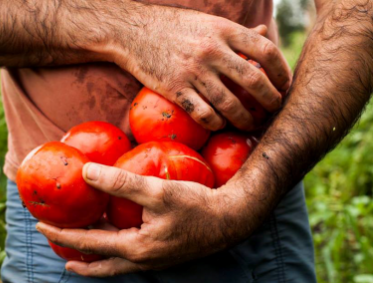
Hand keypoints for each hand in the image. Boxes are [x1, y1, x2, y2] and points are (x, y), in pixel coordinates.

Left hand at [36, 162, 253, 276]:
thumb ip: (120, 181)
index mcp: (135, 249)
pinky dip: (113, 252)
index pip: (89, 243)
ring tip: (76, 253)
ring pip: (113, 264)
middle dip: (73, 253)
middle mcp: (141, 261)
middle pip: (97, 263)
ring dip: (92, 257)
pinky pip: (128, 258)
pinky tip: (116, 241)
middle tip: (54, 243)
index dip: (62, 233)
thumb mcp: (156, 190)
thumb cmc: (196, 205)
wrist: (232, 219)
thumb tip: (86, 173)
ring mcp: (153, 261)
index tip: (41, 224)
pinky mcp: (162, 254)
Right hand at [110, 4, 291, 130]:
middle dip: (270, 100)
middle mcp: (212, 50)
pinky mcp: (175, 89)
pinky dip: (216, 123)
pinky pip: (203, 114)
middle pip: (254, 80)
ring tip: (251, 123)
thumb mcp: (208, 22)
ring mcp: (193, 71)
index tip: (284, 85)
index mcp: (224, 30)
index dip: (282, 72)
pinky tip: (220, 124)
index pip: (266, 51)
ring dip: (246, 119)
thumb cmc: (175, 27)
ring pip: (230, 103)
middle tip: (273, 110)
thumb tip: (265, 33)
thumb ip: (237, 32)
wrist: (133, 32)